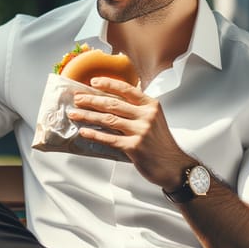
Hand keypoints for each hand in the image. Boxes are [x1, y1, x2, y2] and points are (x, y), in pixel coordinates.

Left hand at [68, 76, 190, 186]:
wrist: (174, 166)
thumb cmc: (161, 144)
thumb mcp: (155, 120)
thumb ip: (138, 110)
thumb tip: (112, 102)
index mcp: (151, 105)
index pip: (126, 89)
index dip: (108, 84)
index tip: (92, 82)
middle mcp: (146, 116)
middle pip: (112, 104)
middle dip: (91, 100)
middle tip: (77, 99)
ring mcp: (140, 131)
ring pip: (108, 120)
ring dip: (87, 116)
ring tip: (74, 114)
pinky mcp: (134, 147)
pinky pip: (109, 139)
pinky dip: (94, 135)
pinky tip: (84, 132)